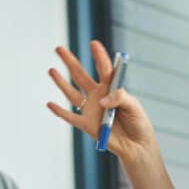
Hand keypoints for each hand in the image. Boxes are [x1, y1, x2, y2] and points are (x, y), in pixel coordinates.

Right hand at [47, 40, 155, 162]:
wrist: (136, 145)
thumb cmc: (138, 123)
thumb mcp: (134, 107)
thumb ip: (120, 98)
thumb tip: (101, 100)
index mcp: (111, 88)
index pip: (103, 68)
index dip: (99, 55)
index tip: (93, 43)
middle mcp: (98, 96)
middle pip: (81, 76)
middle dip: (70, 62)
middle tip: (59, 49)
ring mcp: (91, 110)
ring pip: (72, 93)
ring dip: (61, 82)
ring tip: (51, 70)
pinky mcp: (87, 125)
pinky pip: (70, 117)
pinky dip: (60, 112)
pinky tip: (50, 104)